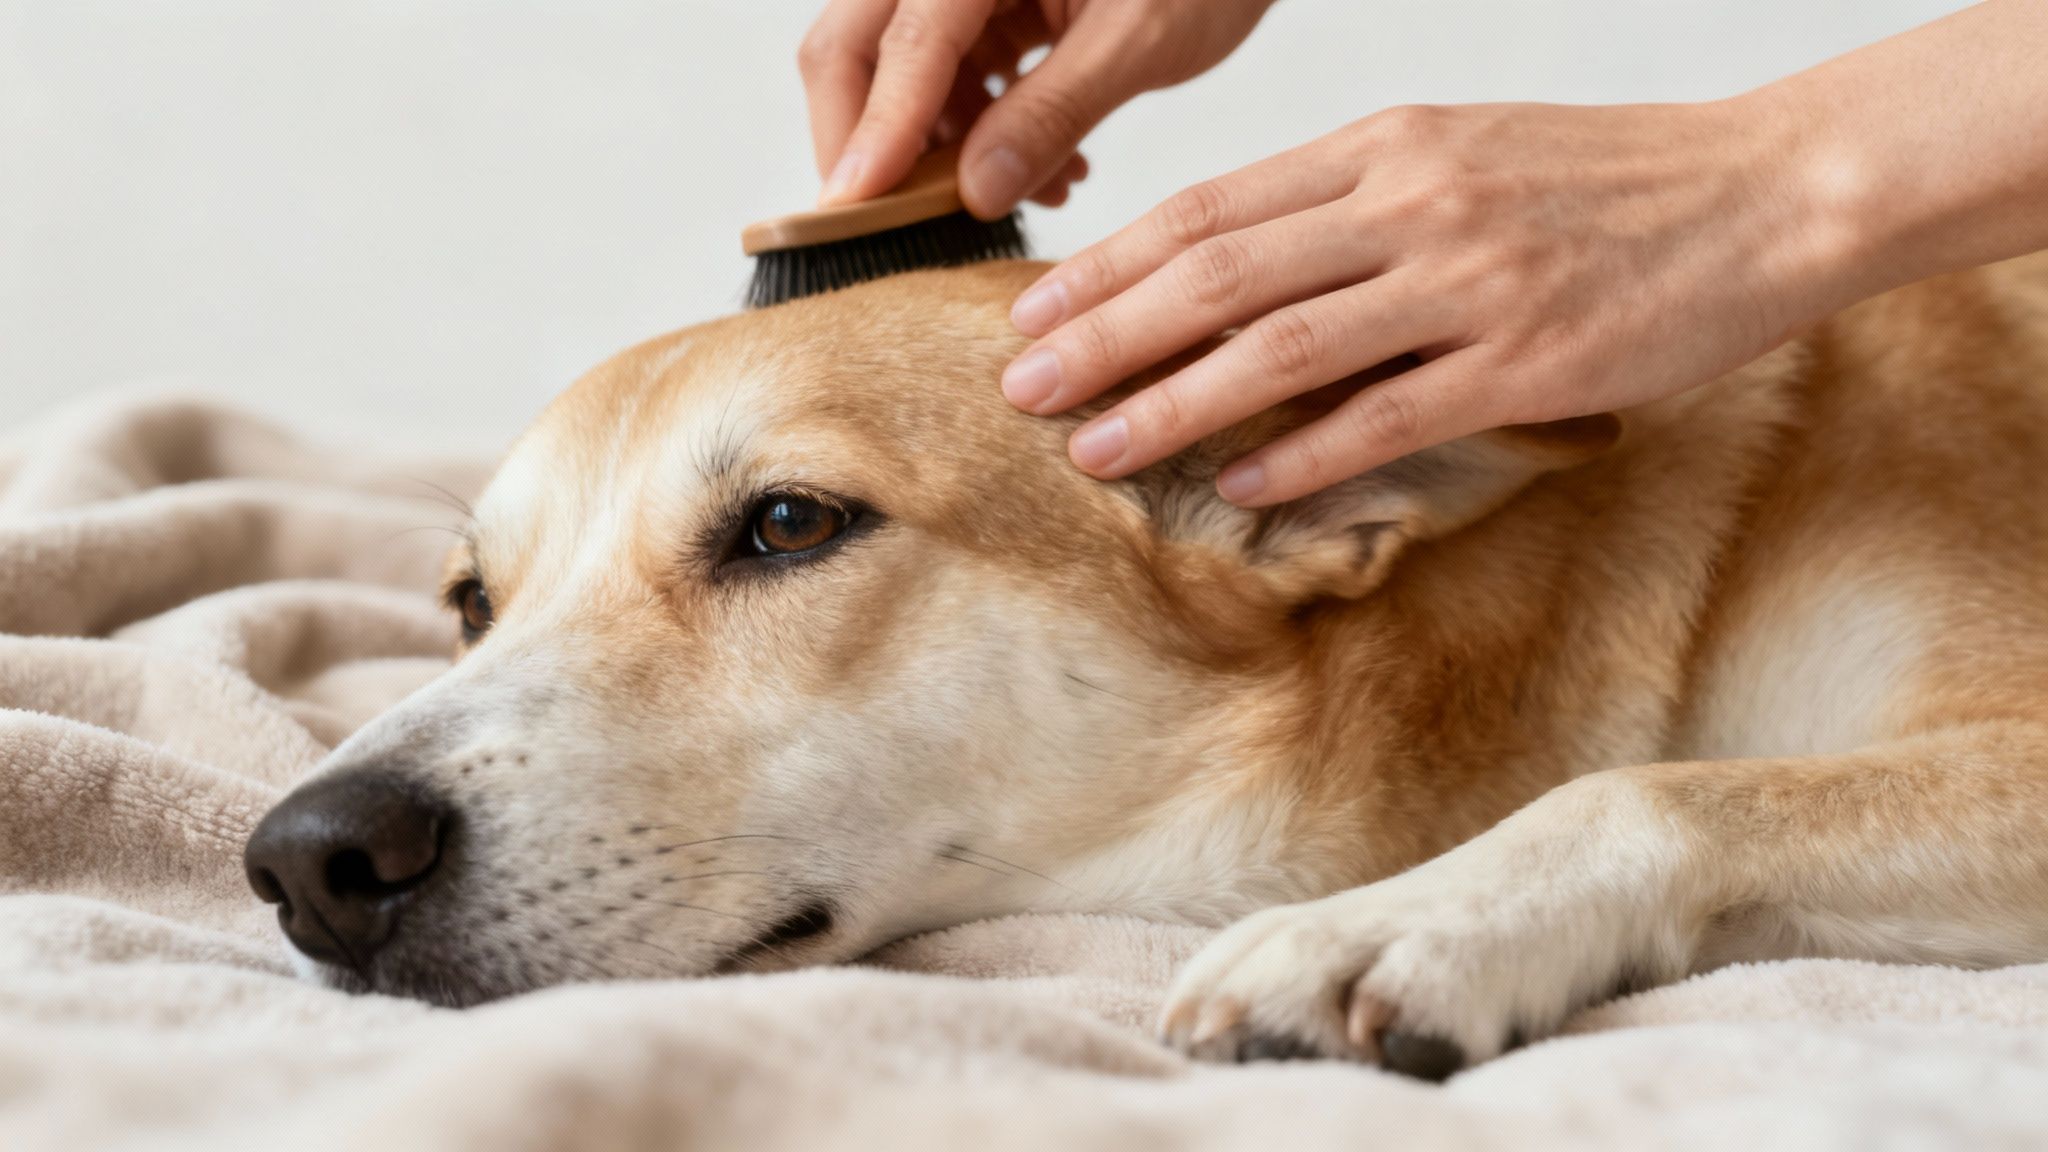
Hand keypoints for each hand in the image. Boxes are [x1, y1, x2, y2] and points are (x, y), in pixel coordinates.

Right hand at [799, 0, 1275, 216]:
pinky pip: (947, 74)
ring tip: (1032, 193)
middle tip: (896, 224)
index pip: (904, 41)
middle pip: (857, 46)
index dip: (875, 132)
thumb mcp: (1140, 40)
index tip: (851, 209)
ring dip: (940, 148)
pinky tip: (1049, 170)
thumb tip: (975, 194)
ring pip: (898, 69)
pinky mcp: (986, 4)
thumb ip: (1054, 113)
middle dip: (873, 142)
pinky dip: (979, 131)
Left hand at [1001, 98, 1845, 505]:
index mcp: (1384, 145)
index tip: (1032, 308)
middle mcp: (1411, 204)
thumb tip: (1232, 258)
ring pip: (1281, 348)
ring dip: (1172, 404)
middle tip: (1021, 389)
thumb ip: (1348, 198)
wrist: (1766, 189)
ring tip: (1094, 450)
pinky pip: (1387, 416)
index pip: (1210, 208)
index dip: (1108, 264)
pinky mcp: (1527, 362)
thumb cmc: (1603, 179)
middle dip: (1104, 336)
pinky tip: (1237, 488)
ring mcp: (1469, 283)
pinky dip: (1303, 454)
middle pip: (1218, 275)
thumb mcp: (1460, 149)